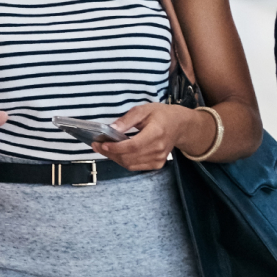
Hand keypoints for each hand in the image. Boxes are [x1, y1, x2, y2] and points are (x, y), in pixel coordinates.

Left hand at [91, 102, 206, 171]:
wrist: (180, 125)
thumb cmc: (161, 115)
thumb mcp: (143, 110)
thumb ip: (126, 120)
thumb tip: (111, 129)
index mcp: (156, 133)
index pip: (133, 146)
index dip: (116, 148)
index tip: (102, 144)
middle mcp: (158, 149)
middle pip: (129, 157)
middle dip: (110, 153)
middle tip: (97, 145)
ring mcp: (159, 158)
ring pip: (130, 164)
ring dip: (115, 158)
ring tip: (104, 149)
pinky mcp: (158, 164)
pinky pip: (136, 166)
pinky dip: (124, 161)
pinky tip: (117, 153)